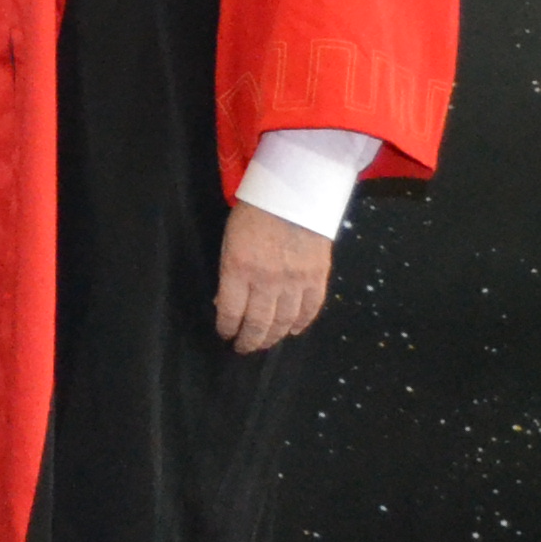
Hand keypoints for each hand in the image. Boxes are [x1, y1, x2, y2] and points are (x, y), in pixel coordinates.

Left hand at [213, 200, 330, 354]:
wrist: (295, 193)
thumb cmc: (254, 213)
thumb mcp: (229, 240)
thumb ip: (229, 273)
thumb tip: (224, 302)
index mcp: (238, 269)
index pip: (230, 312)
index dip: (227, 328)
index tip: (226, 335)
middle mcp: (266, 281)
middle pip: (257, 323)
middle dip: (249, 341)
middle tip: (244, 348)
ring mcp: (294, 282)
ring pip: (283, 322)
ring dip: (273, 337)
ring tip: (265, 343)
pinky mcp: (316, 278)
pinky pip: (310, 310)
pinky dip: (300, 324)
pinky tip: (292, 331)